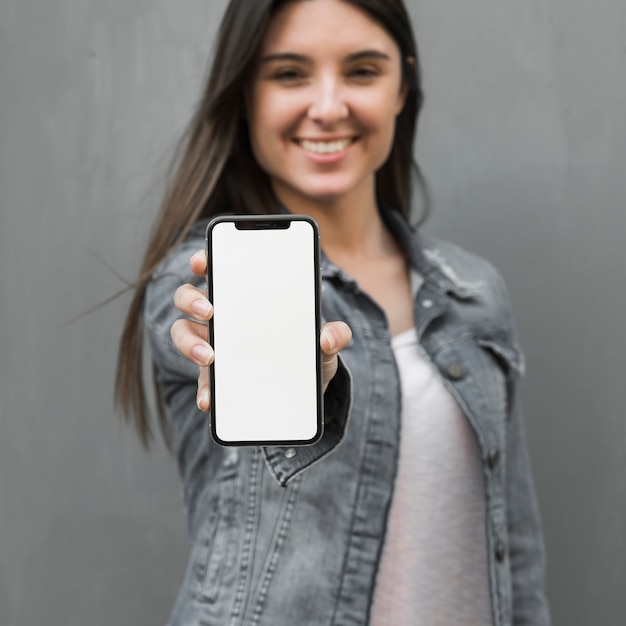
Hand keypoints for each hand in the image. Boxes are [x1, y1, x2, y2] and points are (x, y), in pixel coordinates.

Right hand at [170, 250, 351, 411]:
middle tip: (210, 311)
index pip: (217, 269)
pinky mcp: (215, 378)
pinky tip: (209, 399)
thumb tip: (327, 338)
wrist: (305, 392)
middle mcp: (223, 317)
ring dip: (188, 343)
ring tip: (208, 357)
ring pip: (182, 334)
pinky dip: (203, 390)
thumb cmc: (309, 354)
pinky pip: (201, 381)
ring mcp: (214, 346)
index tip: (202, 262)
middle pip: (188, 297)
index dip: (204, 260)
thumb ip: (336, 335)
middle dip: (191, 299)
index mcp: (246, 298)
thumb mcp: (327, 343)